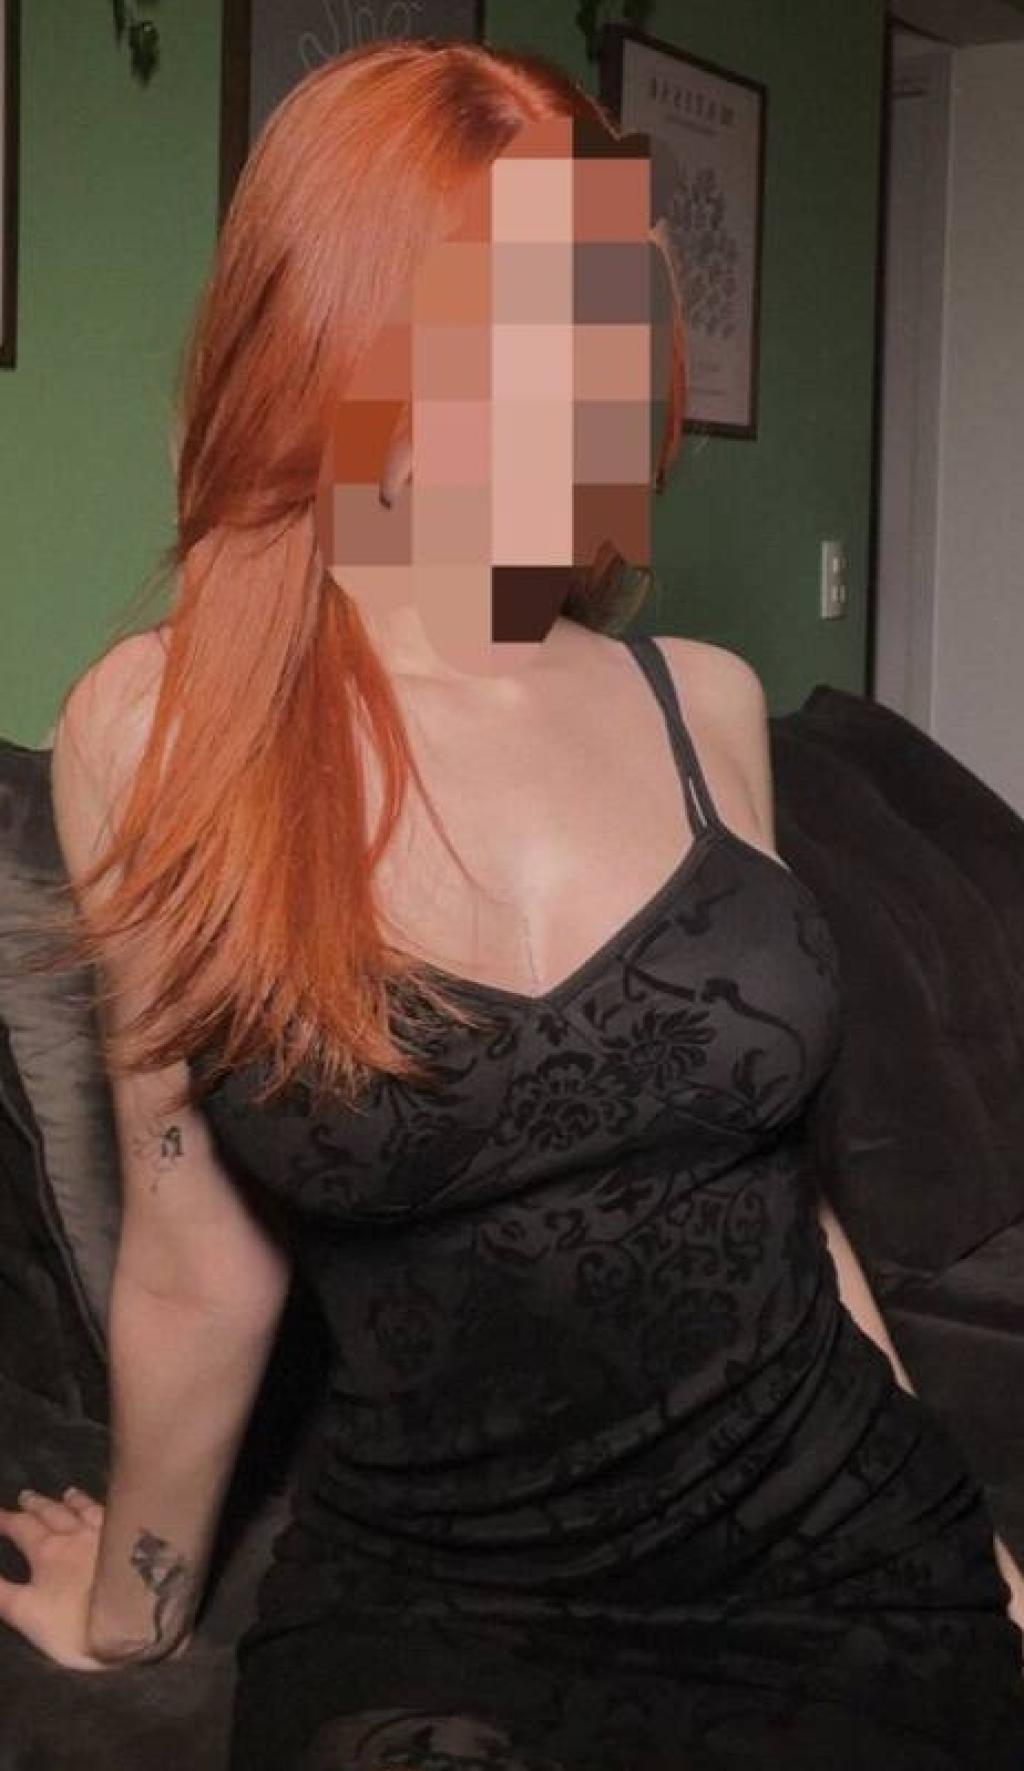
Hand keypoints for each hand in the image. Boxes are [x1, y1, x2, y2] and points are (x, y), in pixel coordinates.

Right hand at [0, 1485, 115, 1669]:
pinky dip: (105, 1508)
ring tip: (67, 1492)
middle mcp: (77, 1534)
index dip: (6, 1520)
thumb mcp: (25, 1612)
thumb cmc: (74, 1624)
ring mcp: (108, 1534)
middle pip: (53, 1513)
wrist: (132, 1623)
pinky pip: (115, 1516)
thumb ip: (0, 1592)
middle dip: (36, 1505)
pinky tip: (109, 1506)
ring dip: (72, 1501)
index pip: (21, 1527)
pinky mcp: (135, 1539)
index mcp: (48, 1551)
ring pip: (86, 1510)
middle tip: (25, 1495)